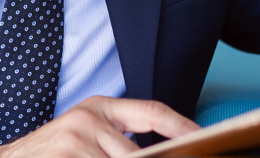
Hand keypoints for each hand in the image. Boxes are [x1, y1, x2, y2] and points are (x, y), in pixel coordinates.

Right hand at [0, 96, 199, 157]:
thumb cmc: (55, 151)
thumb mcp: (87, 133)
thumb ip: (121, 138)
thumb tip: (164, 151)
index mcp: (100, 107)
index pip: (152, 112)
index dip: (182, 126)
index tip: (203, 137)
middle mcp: (88, 119)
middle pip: (139, 153)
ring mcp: (75, 140)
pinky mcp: (66, 156)